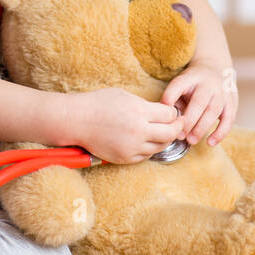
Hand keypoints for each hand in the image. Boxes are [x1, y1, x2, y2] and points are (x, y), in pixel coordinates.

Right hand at [67, 87, 183, 164]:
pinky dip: (149, 148)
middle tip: (177, 124)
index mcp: (139, 112)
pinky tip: (147, 141)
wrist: (77, 121)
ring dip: (164, 139)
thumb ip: (145, 105)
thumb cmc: (98, 104)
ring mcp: (132, 147)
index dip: (173, 113)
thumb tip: (161, 112)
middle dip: (176, 127)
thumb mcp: (124, 96)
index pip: (169, 115)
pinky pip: (145, 155)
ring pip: (160, 147)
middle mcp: (138, 131)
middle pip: (170, 133)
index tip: (172, 112)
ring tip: (162, 133)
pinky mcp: (125, 158)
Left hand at [160, 59, 237, 146]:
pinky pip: (229, 119)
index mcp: (191, 77)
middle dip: (189, 121)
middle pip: (199, 102)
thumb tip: (168, 120)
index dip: (170, 97)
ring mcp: (222, 93)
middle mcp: (208, 84)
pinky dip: (220, 133)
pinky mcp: (232, 103)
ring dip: (202, 128)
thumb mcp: (181, 84)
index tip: (165, 112)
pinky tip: (210, 143)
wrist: (216, 68)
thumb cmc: (193, 83)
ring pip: (213, 111)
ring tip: (191, 141)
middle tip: (179, 135)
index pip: (179, 85)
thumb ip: (174, 99)